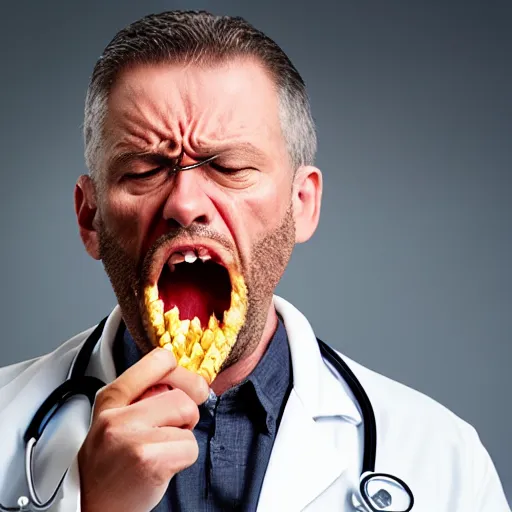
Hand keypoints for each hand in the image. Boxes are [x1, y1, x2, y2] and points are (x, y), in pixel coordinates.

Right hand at [77, 347, 208, 511]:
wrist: (93, 507)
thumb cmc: (112, 464)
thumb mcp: (117, 418)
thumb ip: (146, 396)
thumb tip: (195, 384)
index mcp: (111, 398)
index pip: (160, 359)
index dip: (182, 375)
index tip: (184, 389)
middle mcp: (117, 414)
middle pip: (181, 393)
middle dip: (186, 413)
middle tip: (170, 429)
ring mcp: (131, 436)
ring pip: (188, 415)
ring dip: (184, 436)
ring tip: (161, 448)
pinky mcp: (148, 459)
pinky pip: (190, 446)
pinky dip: (184, 458)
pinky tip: (162, 466)